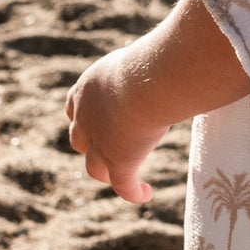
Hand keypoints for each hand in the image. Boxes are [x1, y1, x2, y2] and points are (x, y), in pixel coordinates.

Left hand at [65, 46, 171, 204]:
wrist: (144, 82)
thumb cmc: (150, 61)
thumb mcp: (141, 57)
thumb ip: (148, 62)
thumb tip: (172, 55)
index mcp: (87, 88)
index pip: (76, 105)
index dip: (86, 116)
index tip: (99, 120)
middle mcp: (86, 117)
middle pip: (79, 138)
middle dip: (91, 145)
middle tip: (110, 147)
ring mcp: (99, 143)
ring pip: (94, 166)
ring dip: (106, 172)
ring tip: (122, 177)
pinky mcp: (119, 162)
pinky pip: (123, 185)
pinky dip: (132, 191)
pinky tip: (145, 193)